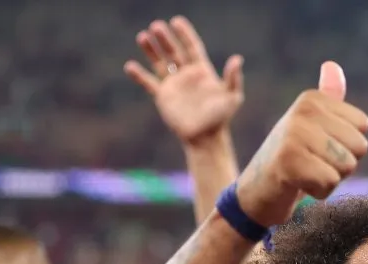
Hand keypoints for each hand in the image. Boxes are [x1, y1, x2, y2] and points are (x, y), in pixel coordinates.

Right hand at [125, 16, 243, 145]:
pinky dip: (139, 75)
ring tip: (143, 36)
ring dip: (151, 50)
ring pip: (159, 62)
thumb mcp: (232, 97)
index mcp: (202, 71)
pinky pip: (148, 82)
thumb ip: (233, 78)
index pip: (192, 47)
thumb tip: (237, 59)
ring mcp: (173, 84)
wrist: (205, 138)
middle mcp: (186, 74)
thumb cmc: (221, 118)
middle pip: (173, 51)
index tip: (176, 21)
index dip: (185, 34)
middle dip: (165, 38)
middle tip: (156, 26)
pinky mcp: (163, 96)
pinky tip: (130, 66)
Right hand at [235, 62, 367, 226]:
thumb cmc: (293, 156)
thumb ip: (328, 98)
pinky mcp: (289, 161)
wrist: (258, 188)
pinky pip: (330, 182)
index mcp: (312, 99)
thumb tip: (332, 65)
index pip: (363, 126)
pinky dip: (320, 191)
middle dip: (342, 164)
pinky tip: (299, 184)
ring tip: (307, 173)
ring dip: (331, 178)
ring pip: (347, 166)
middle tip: (313, 163)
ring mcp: (295, 134)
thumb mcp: (313, 124)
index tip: (320, 147)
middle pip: (359, 147)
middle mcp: (303, 111)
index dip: (347, 145)